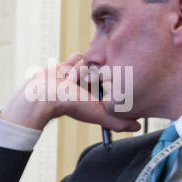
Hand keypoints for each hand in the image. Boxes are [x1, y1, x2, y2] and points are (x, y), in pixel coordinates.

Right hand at [0, 52, 140, 133]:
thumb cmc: (69, 105)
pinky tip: (63, 73)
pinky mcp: (70, 64)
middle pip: (101, 67)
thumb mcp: (97, 114)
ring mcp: (81, 73)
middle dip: (90, 74)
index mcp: (100, 95)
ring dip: (78, 69)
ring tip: (68, 81)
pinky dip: (70, 63)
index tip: (96, 87)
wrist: (43, 95)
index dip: (104, 81)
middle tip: (78, 85)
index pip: (114, 78)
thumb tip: (138, 126)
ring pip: (89, 60)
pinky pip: (77, 56)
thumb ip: (118, 122)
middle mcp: (92, 84)